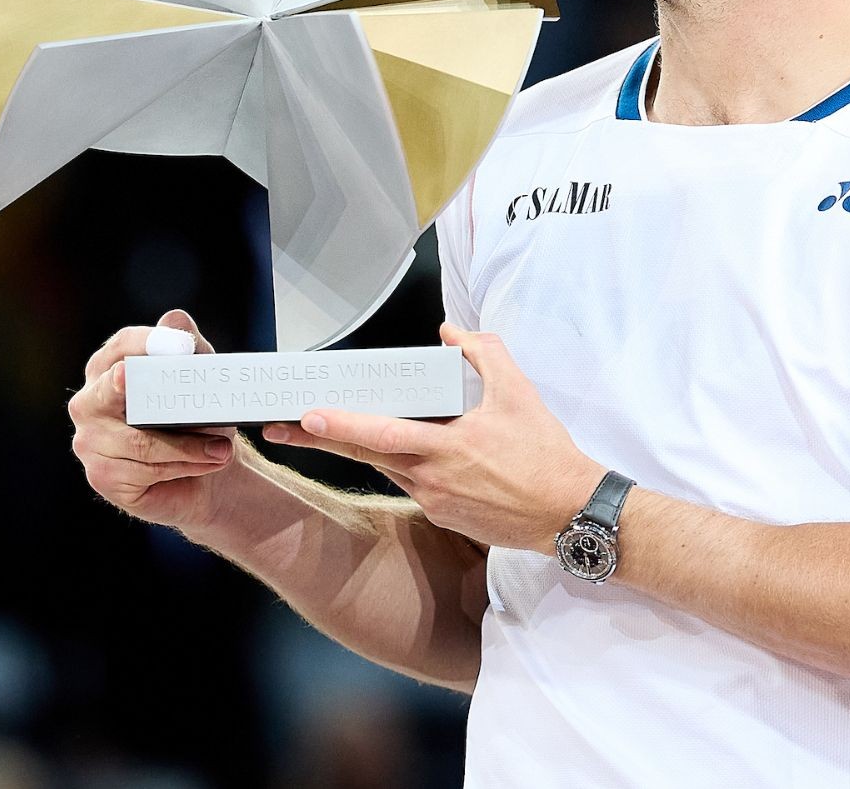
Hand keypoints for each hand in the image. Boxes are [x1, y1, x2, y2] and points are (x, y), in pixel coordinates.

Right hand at [68, 308, 240, 532]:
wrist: (205, 470)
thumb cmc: (196, 418)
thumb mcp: (200, 379)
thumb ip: (191, 348)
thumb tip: (176, 319)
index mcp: (108, 367)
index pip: (123, 346)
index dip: (150, 343)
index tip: (182, 346)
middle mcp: (89, 402)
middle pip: (114, 391)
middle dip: (149, 393)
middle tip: (165, 392)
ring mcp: (90, 441)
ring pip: (141, 442)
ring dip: (190, 447)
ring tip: (223, 448)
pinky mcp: (101, 476)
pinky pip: (146, 471)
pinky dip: (184, 466)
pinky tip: (205, 464)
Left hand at [262, 324, 605, 554]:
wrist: (570, 513)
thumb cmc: (546, 454)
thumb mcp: (520, 393)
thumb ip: (484, 353)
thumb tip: (451, 332)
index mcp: (449, 445)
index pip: (383, 434)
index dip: (341, 424)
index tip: (306, 415)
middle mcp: (434, 478)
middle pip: (366, 455)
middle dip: (319, 440)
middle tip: (279, 428)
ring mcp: (436, 502)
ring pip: (390, 469)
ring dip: (361, 451)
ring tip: (327, 430)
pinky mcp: (445, 517)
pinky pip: (414, 486)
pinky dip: (406, 466)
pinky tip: (414, 455)